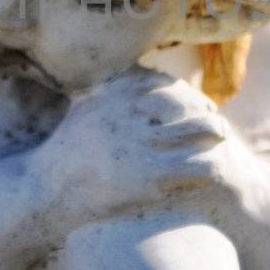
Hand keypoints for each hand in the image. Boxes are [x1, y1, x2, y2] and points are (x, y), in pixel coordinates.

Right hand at [31, 66, 269, 236]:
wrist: (45, 191)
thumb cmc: (65, 154)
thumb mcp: (86, 110)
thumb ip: (112, 93)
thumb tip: (137, 79)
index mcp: (119, 94)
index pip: (169, 85)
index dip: (188, 95)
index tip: (199, 104)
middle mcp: (133, 113)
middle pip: (188, 104)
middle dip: (206, 114)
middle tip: (218, 125)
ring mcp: (142, 144)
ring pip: (199, 132)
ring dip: (215, 137)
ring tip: (223, 145)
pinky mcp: (150, 176)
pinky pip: (195, 165)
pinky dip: (209, 166)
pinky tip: (216, 172)